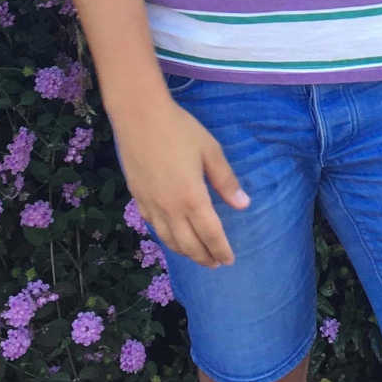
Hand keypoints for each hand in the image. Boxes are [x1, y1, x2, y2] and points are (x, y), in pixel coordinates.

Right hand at [114, 94, 249, 267]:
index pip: (210, 234)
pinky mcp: (138, 199)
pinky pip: (154, 227)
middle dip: (204, 257)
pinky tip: (172, 237)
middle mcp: (170, 209)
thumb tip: (243, 205)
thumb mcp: (210, 151)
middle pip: (188, 244)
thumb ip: (226, 181)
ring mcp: (151, 206)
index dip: (221, 250)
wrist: (140, 118)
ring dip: (185, 252)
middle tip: (216, 263)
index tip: (229, 260)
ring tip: (197, 256)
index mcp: (192, 198)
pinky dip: (166, 239)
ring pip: (169, 240)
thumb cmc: (180, 130)